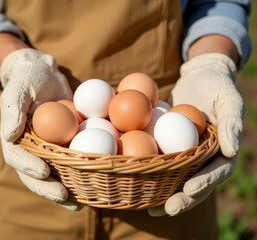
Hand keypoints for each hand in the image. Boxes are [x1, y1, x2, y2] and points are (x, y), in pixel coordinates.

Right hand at [0, 48, 81, 210]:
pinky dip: (83, 173)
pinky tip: (97, 183)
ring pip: (56, 174)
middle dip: (49, 188)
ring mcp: (49, 150)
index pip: (17, 158)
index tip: (43, 172)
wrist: (47, 75)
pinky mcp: (66, 146)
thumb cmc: (29, 79)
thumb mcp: (18, 88)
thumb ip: (12, 109)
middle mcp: (31, 150)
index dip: (28, 167)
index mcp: (15, 139)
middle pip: (36, 175)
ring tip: (81, 203)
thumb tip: (9, 135)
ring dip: (67, 190)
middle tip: (64, 196)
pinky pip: (73, 162)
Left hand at [148, 53, 243, 215]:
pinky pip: (158, 160)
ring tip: (147, 207)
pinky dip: (146, 171)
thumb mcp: (228, 99)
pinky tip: (132, 180)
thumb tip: (231, 150)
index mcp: (219, 151)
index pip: (215, 172)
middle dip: (181, 199)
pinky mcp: (167, 145)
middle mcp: (201, 157)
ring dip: (161, 194)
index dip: (204, 183)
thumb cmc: (217, 85)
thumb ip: (231, 123)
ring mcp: (183, 153)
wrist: (197, 77)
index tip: (189, 191)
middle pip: (193, 183)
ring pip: (173, 178)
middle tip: (165, 210)